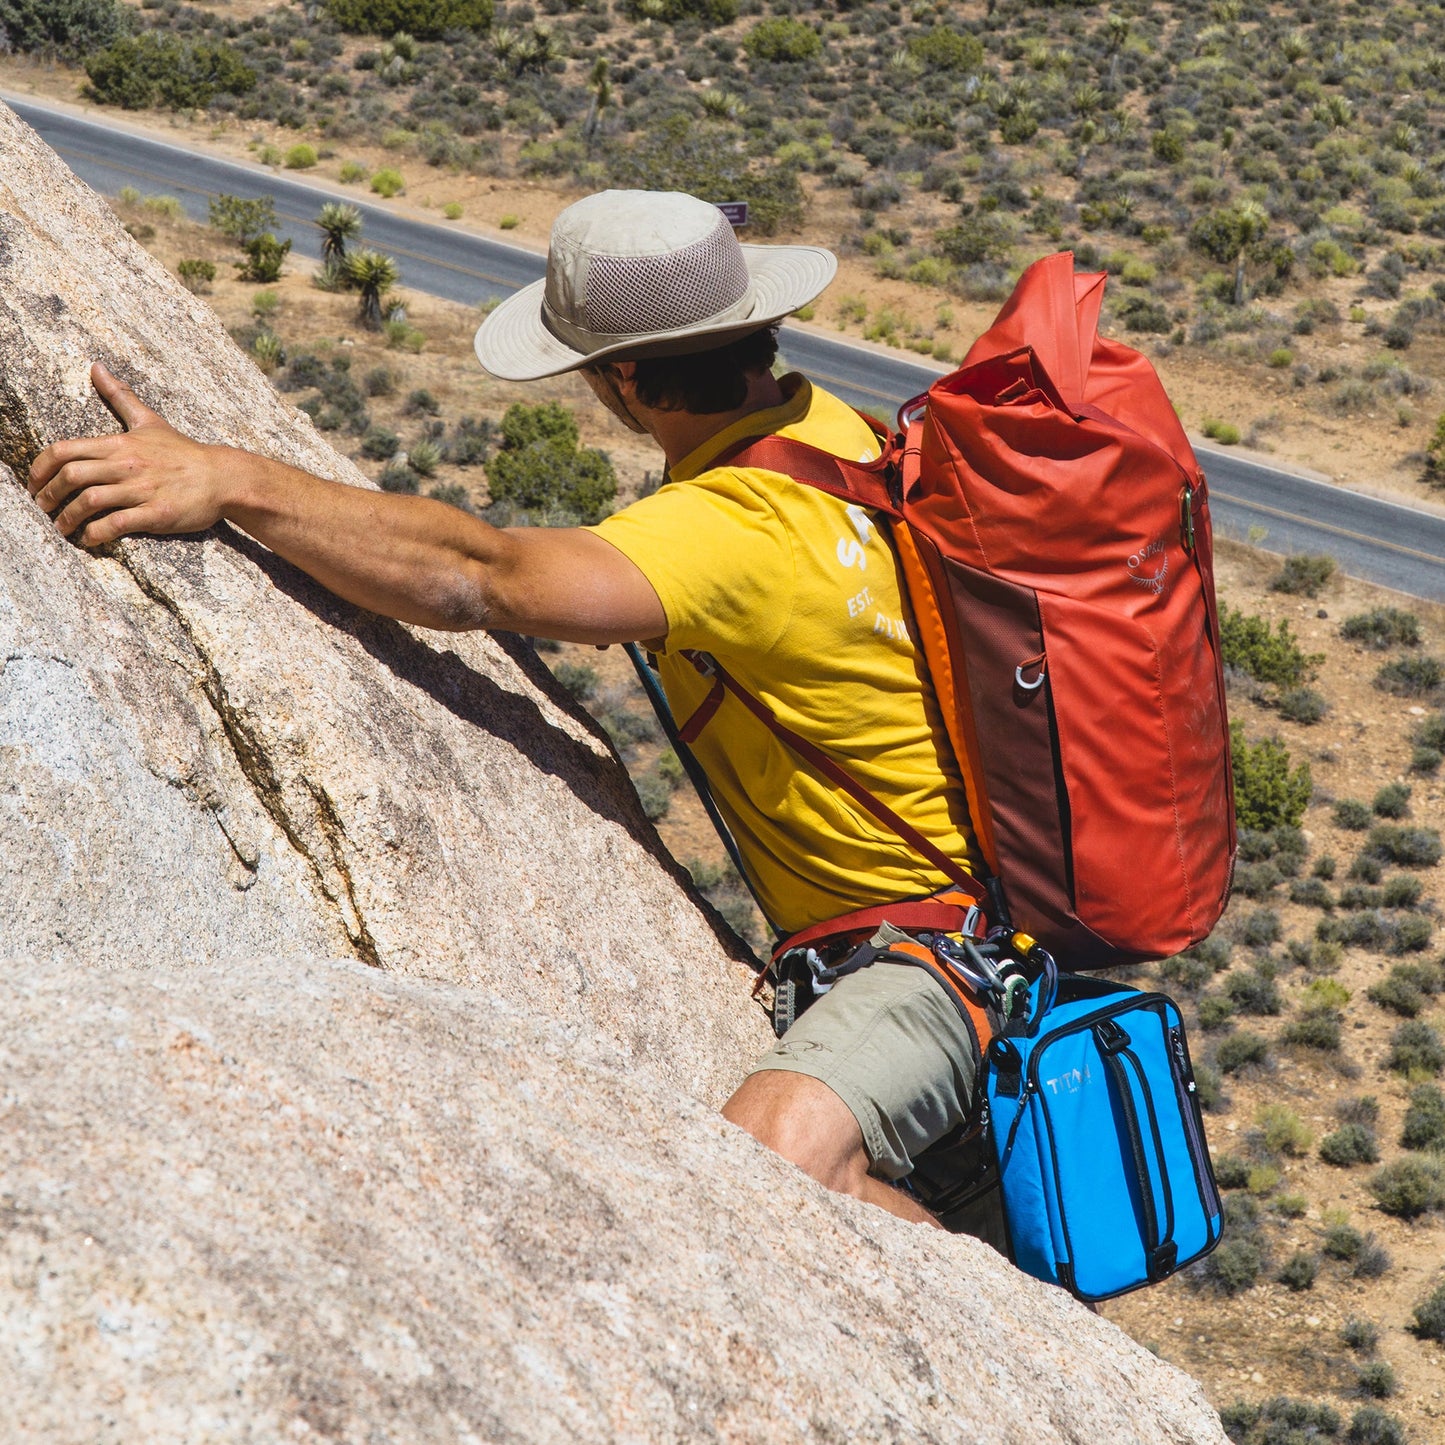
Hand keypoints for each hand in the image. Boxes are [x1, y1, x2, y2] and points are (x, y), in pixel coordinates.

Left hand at [28, 362, 231, 546]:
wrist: (223, 478)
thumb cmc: (185, 452)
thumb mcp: (150, 421)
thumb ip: (120, 396)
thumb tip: (96, 367)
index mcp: (119, 444)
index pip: (65, 450)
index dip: (40, 468)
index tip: (34, 483)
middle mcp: (126, 465)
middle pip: (71, 477)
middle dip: (47, 496)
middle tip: (42, 508)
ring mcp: (141, 490)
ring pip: (89, 502)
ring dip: (67, 519)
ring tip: (62, 528)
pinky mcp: (156, 514)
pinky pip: (116, 525)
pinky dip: (96, 534)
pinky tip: (90, 539)